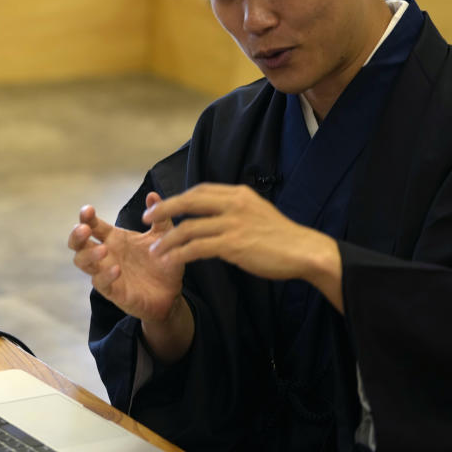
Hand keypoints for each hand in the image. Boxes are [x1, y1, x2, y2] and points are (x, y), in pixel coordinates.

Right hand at [69, 192, 184, 324]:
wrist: (172, 293)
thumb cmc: (163, 262)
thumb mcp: (165, 236)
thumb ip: (159, 216)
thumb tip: (152, 194)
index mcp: (114, 238)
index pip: (92, 224)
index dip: (86, 217)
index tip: (88, 210)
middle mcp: (106, 254)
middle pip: (77, 243)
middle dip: (76, 235)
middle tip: (84, 229)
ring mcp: (106, 272)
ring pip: (82, 262)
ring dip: (88, 255)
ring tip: (103, 250)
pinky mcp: (113, 291)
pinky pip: (100, 283)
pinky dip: (105, 275)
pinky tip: (116, 269)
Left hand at [143, 183, 342, 311]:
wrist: (305, 251)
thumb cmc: (281, 236)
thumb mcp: (256, 211)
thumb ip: (233, 209)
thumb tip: (210, 213)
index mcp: (238, 194)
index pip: (199, 190)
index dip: (177, 198)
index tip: (162, 206)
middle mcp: (233, 203)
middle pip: (188, 202)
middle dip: (164, 210)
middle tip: (146, 219)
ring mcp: (233, 223)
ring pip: (189, 228)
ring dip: (168, 240)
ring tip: (156, 250)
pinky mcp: (233, 244)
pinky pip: (197, 248)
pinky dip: (180, 254)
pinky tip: (171, 261)